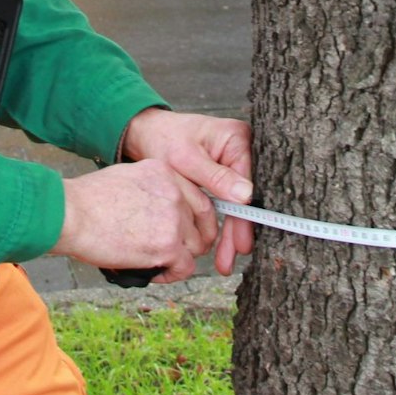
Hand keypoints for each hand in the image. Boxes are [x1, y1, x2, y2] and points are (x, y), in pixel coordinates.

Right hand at [51, 160, 215, 281]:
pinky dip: (172, 274)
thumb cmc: (86, 199)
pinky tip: (156, 273)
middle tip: (181, 251)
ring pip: (196, 246)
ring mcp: (173, 219)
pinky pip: (185, 267)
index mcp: (166, 172)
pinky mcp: (166, 246)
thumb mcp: (126, 177)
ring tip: (161, 264)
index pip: (197, 197)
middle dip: (194, 239)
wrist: (71, 214)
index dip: (196, 218)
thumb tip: (155, 210)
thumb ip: (149, 189)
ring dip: (181, 258)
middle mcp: (175, 192)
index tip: (190, 230)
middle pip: (202, 221)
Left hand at [121, 109, 254, 275]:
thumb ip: (215, 177)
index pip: (248, 184)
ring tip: (225, 261)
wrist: (148, 133)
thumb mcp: (186, 159)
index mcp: (237, 138)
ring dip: (231, 231)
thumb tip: (246, 195)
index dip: (244, 217)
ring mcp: (234, 162)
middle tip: (230, 260)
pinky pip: (228, 201)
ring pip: (238, 203)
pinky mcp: (225, 173)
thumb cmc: (164, 139)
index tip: (241, 243)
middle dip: (237, 231)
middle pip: (245, 197)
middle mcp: (241, 149)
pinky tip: (221, 245)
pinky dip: (223, 221)